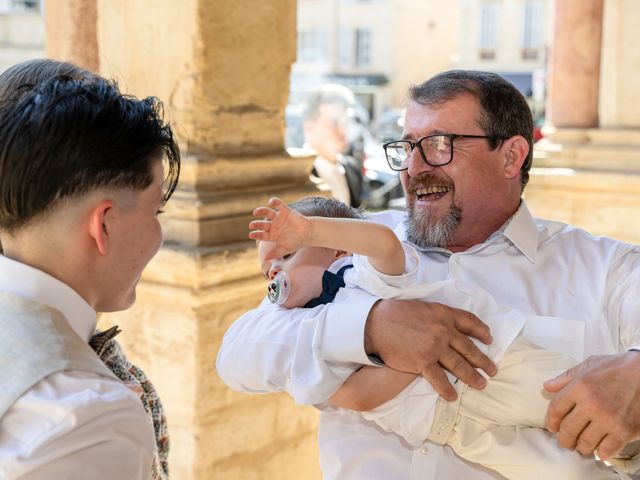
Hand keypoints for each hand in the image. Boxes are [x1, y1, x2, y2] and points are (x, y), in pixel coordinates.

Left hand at [249, 197, 311, 260]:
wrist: (308, 233)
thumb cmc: (296, 242)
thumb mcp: (285, 249)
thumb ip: (275, 253)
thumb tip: (266, 259)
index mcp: (272, 235)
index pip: (261, 234)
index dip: (256, 234)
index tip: (251, 234)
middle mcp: (274, 226)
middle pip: (262, 224)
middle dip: (256, 224)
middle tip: (251, 225)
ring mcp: (279, 218)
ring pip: (267, 212)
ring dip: (261, 211)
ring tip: (255, 212)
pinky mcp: (285, 211)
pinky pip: (278, 204)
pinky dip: (274, 202)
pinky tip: (270, 203)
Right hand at [364, 299, 495, 400]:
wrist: (375, 324)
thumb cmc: (395, 313)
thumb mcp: (423, 307)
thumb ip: (438, 316)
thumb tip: (447, 325)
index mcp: (444, 313)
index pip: (470, 322)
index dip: (482, 331)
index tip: (489, 339)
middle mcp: (444, 330)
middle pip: (469, 347)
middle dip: (483, 360)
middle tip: (493, 370)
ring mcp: (434, 347)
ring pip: (459, 365)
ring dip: (472, 376)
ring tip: (481, 384)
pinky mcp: (423, 362)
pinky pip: (440, 379)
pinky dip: (447, 389)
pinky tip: (453, 396)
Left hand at [544, 352, 639, 459]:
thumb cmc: (617, 367)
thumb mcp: (588, 365)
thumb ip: (565, 377)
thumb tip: (547, 387)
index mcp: (579, 387)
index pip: (556, 409)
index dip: (551, 421)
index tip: (552, 427)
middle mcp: (591, 404)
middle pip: (568, 430)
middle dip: (564, 439)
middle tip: (566, 442)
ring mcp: (608, 419)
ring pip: (585, 443)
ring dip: (582, 447)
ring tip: (582, 446)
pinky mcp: (624, 431)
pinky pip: (606, 450)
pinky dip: (601, 453)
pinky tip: (600, 449)